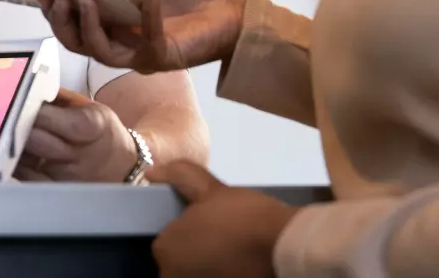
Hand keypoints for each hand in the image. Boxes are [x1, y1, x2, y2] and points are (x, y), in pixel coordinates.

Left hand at [14, 89, 137, 182]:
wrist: (120, 166)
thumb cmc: (99, 131)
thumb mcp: (89, 108)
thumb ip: (58, 98)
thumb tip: (25, 86)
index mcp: (93, 127)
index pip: (62, 121)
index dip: (37, 112)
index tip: (20, 101)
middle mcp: (80, 155)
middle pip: (39, 141)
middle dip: (18, 126)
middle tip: (2, 114)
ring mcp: (67, 178)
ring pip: (28, 161)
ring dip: (11, 146)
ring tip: (0, 131)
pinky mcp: (55, 192)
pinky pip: (26, 180)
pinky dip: (13, 165)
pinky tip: (6, 153)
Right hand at [40, 0, 247, 73]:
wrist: (229, 9)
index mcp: (114, 25)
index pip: (77, 24)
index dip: (57, 12)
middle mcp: (122, 44)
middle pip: (80, 43)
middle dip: (63, 23)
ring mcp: (140, 55)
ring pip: (101, 51)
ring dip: (89, 25)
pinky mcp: (162, 58)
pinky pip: (145, 39)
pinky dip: (145, 12)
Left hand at [151, 161, 296, 277]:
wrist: (285, 246)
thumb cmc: (243, 216)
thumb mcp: (210, 188)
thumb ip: (179, 177)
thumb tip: (153, 172)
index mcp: (166, 250)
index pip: (168, 242)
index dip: (189, 231)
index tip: (210, 227)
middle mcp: (173, 276)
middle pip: (180, 264)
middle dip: (196, 252)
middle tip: (223, 239)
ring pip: (197, 272)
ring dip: (209, 265)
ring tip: (233, 252)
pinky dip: (222, 272)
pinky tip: (239, 265)